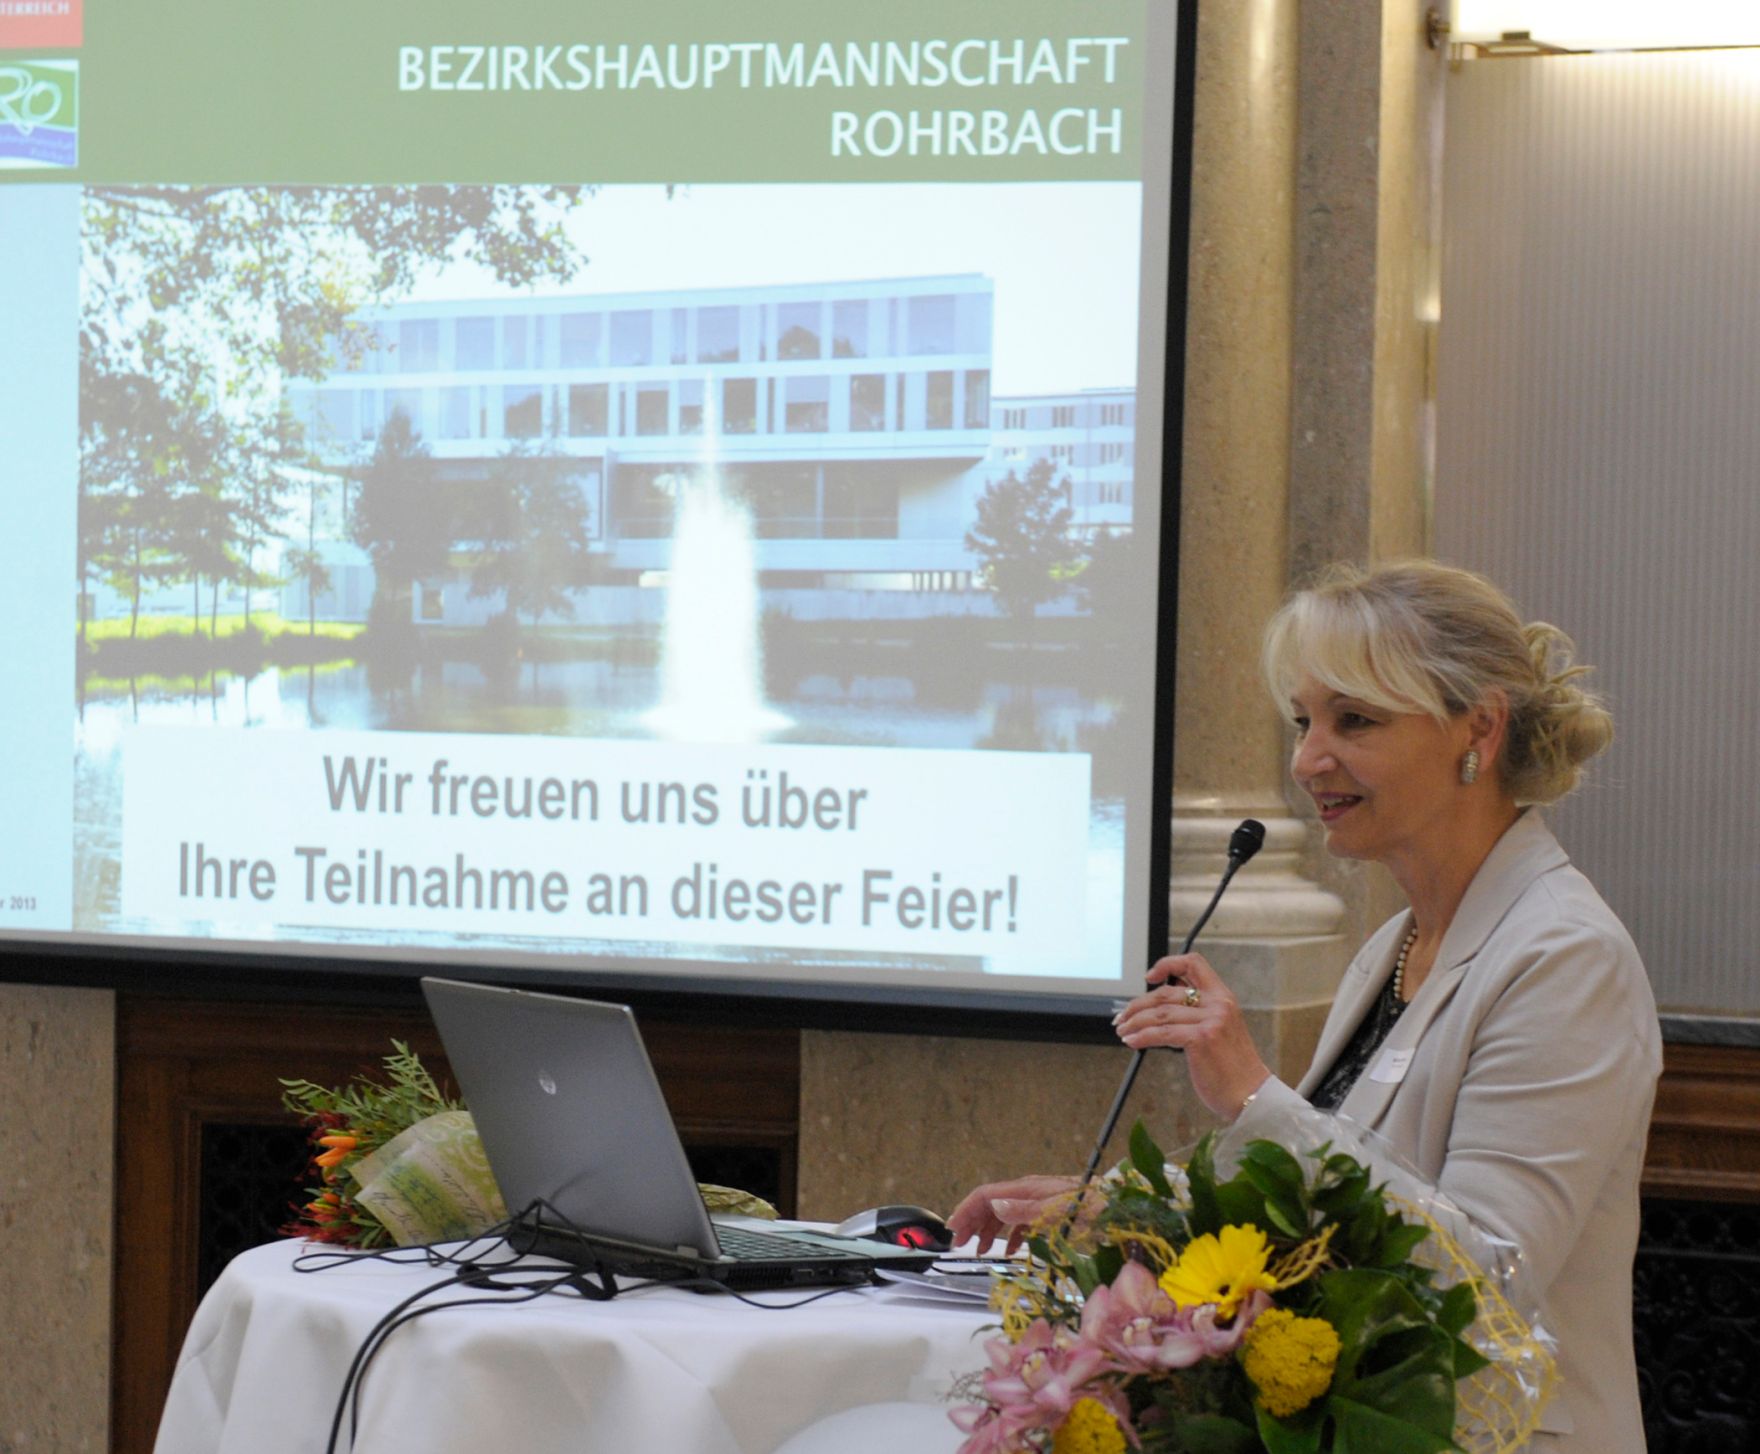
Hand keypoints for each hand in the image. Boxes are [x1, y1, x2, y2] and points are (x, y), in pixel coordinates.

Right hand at [946, 1174, 1080, 1254]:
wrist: (1120, 1207)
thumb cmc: (1093, 1209)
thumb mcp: (1058, 1211)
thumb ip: (1026, 1210)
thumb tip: (994, 1206)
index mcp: (1027, 1189)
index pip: (986, 1195)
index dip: (966, 1210)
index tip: (952, 1230)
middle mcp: (1029, 1191)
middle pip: (991, 1203)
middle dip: (971, 1222)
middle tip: (959, 1244)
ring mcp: (1039, 1201)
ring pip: (1004, 1213)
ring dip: (987, 1230)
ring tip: (978, 1249)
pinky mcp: (1050, 1211)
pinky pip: (1022, 1222)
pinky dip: (1011, 1236)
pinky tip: (1011, 1250)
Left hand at [1113, 952, 1271, 1120]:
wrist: (1251, 1093)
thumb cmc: (1232, 1067)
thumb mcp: (1220, 1029)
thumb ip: (1198, 1013)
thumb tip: (1160, 1008)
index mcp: (1223, 996)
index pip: (1193, 963)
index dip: (1167, 964)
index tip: (1150, 977)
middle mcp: (1219, 1003)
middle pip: (1166, 992)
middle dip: (1138, 1004)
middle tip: (1123, 1017)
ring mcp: (1211, 1020)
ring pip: (1160, 1013)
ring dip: (1135, 1022)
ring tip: (1123, 1031)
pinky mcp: (1202, 1038)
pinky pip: (1161, 1033)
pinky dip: (1141, 1036)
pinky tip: (1133, 1042)